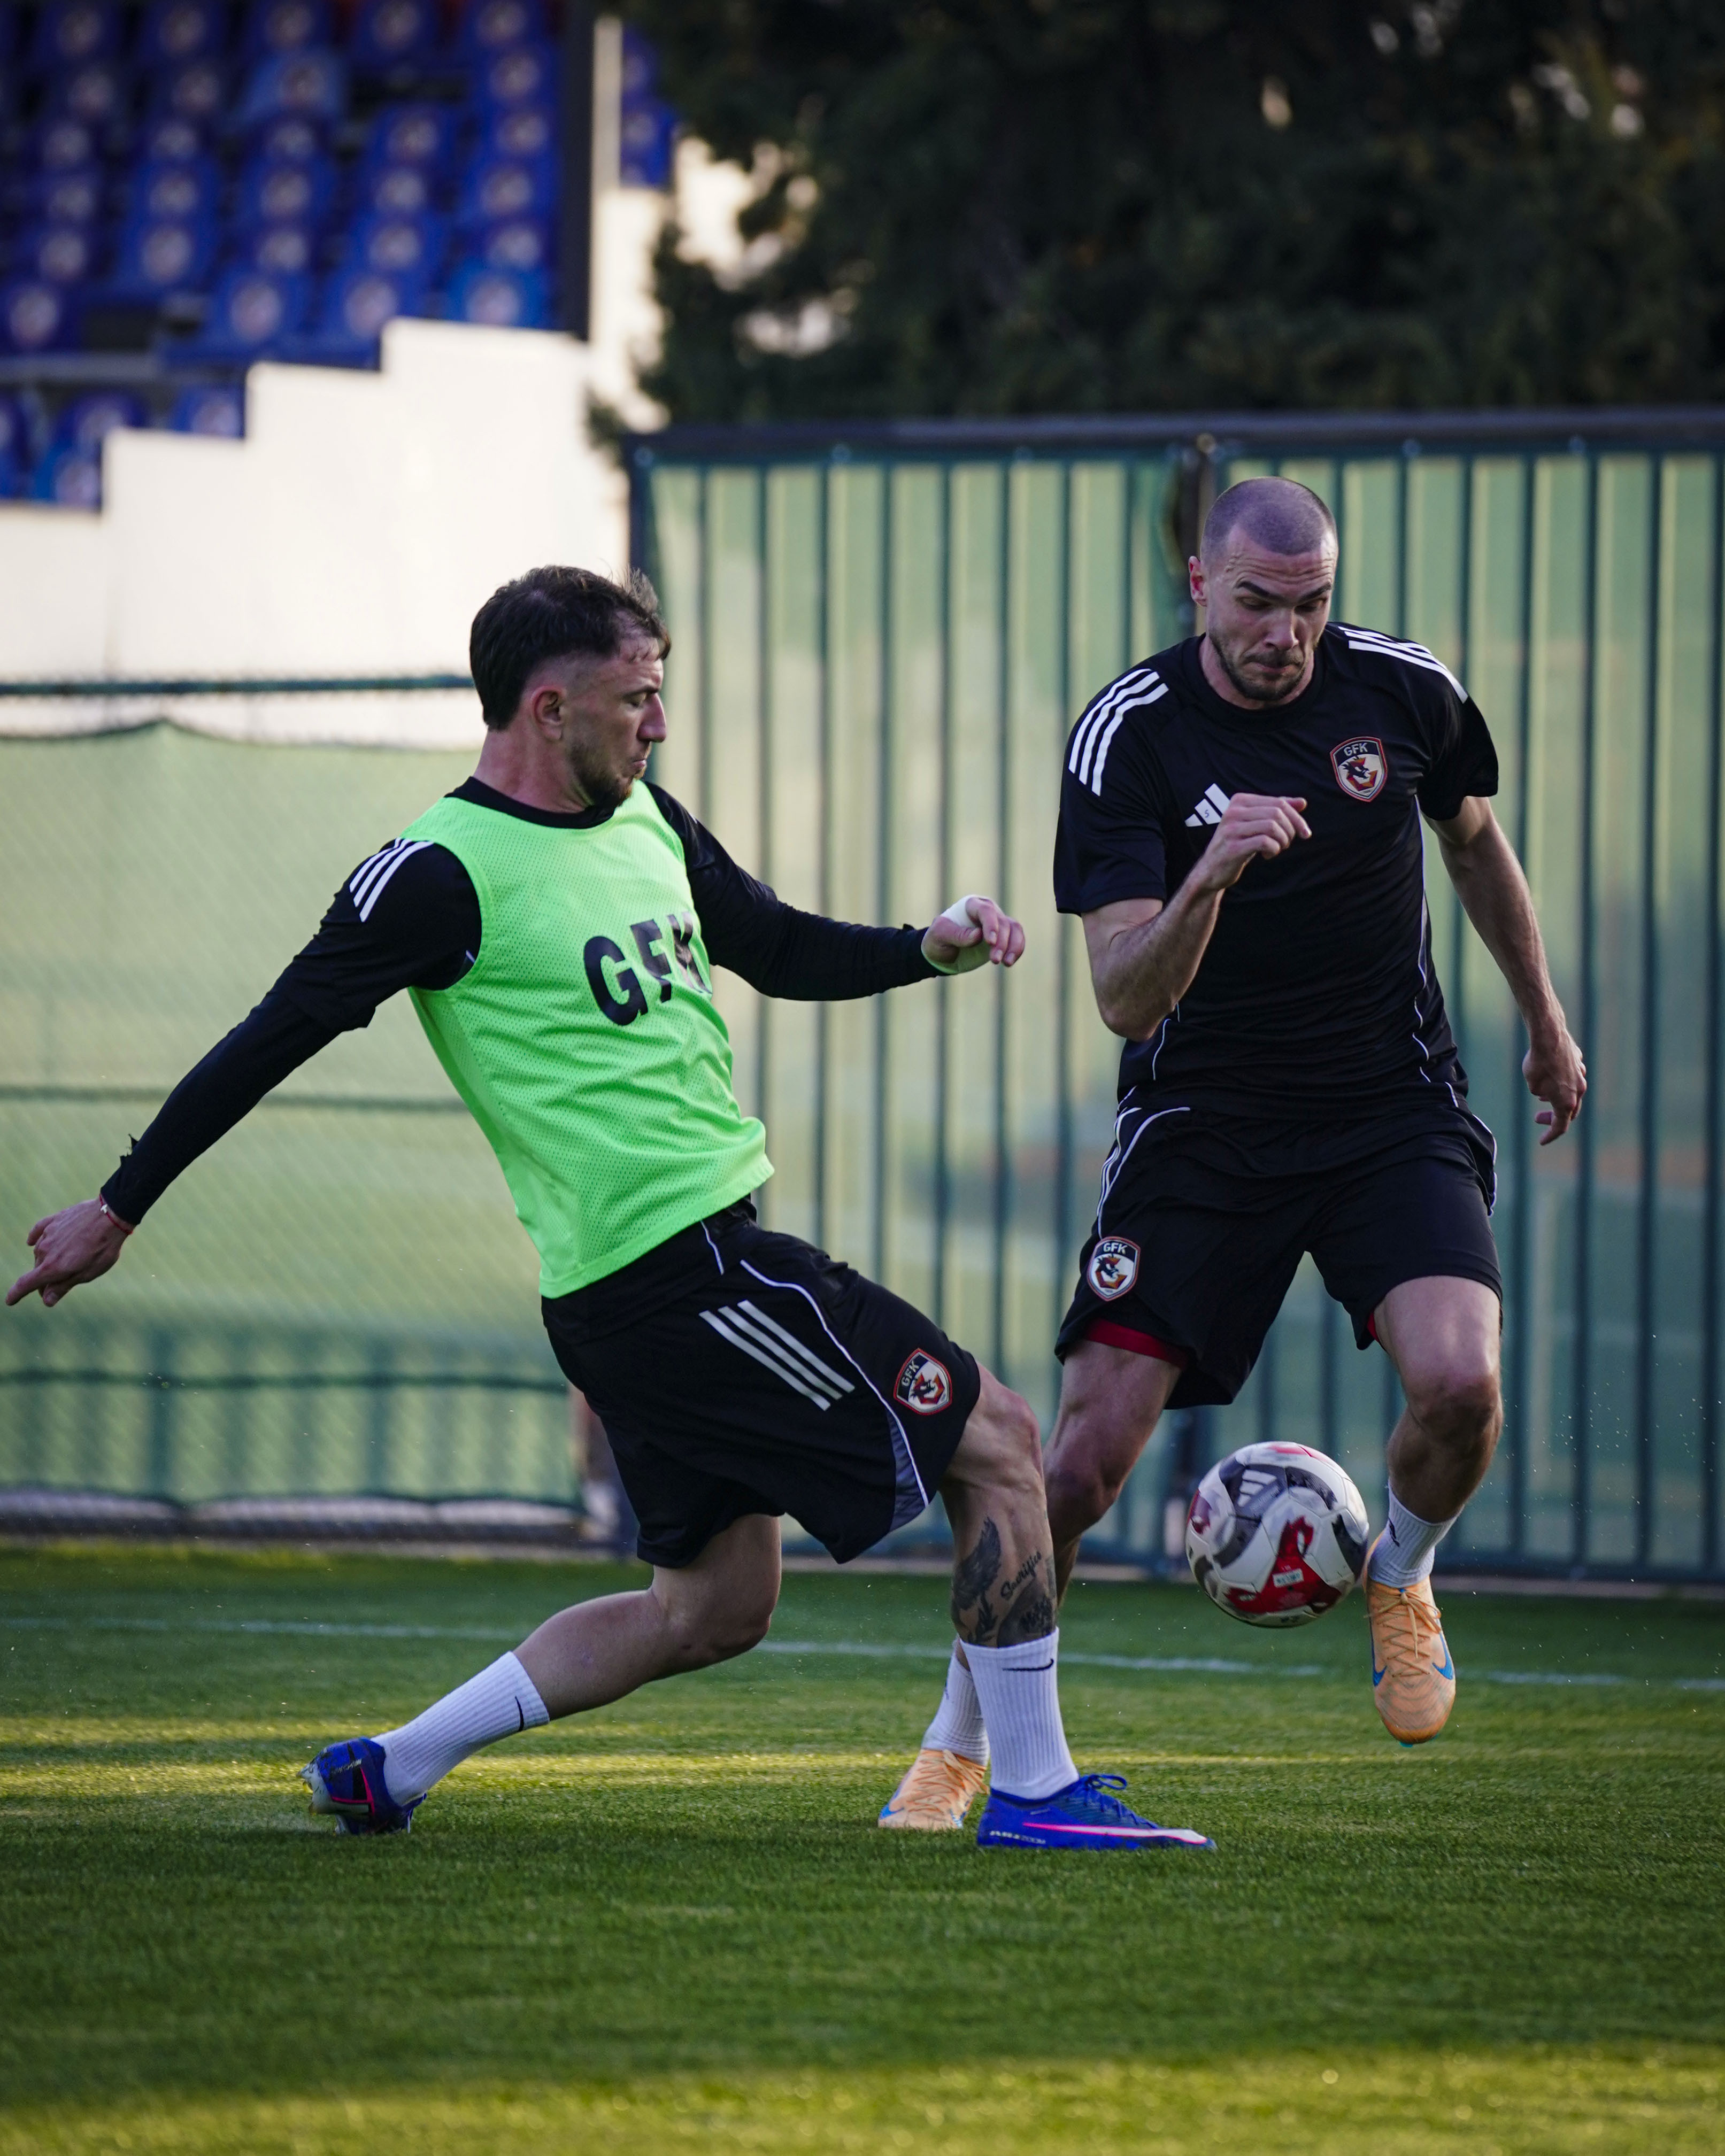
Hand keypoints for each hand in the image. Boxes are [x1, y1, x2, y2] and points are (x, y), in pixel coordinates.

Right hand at [6, 1199, 131, 1309]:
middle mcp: (45, 1251)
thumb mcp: (87, 1273)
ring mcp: (48, 1234)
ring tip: (60, 1266)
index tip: (9, 1301)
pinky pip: (39, 1230)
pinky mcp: (55, 1220)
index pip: (26, 1284)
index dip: (16, 1294)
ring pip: (41, 1252)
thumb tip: (46, 1300)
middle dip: (44, 1282)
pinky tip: (30, 1241)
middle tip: (54, 1289)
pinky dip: (34, 1238)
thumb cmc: (103, 1248)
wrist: (110, 1216)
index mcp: (52, 1267)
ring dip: (46, 1261)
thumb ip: (64, 1286)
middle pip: (38, 1270)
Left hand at [923, 894, 1025, 974]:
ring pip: (1014, 929)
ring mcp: (996, 924)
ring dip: (1013, 946)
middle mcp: (987, 911)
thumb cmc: (938, 939)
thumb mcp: (940, 936)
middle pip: (1002, 922)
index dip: (991, 925)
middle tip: (995, 960)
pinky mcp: (1002, 938)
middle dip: (1001, 942)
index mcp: (971, 905)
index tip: (990, 942)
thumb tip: (978, 935)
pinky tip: (1009, 962)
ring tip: (1006, 963)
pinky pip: (1017, 939)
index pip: (986, 910)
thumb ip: (958, 934)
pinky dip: (1017, 950)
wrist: (941, 952)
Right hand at [1192, 793, 1311, 893]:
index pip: (1279, 802)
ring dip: (1282, 840)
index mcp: (1239, 801)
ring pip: (1272, 826)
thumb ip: (1276, 811)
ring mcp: (1231, 829)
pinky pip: (1265, 842)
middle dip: (1291, 830)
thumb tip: (1302, 802)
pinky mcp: (1233, 847)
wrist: (1211, 870)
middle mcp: (1233, 811)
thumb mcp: (1256, 824)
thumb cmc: (1237, 845)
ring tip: (1278, 848)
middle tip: (1287, 843)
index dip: (1297, 818)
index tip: (1305, 833)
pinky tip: (1268, 855)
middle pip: (1277, 813)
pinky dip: (1274, 850)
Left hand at [1525, 1026, 1585, 1145]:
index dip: (1550, 1135)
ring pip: (1572, 1093)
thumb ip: (1541, 1094)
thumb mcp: (1533, 1086)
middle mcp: (1579, 1090)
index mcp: (1567, 1102)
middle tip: (1537, 1118)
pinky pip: (1571, 1076)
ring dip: (1558, 1099)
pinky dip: (1562, 1082)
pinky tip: (1551, 1078)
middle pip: (1569, 1111)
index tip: (1541, 1141)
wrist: (1549, 1036)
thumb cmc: (1538, 1064)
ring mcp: (1581, 1075)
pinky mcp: (1578, 1061)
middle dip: (1554, 1117)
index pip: (1560, 1126)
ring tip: (1542, 1098)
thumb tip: (1547, 1092)